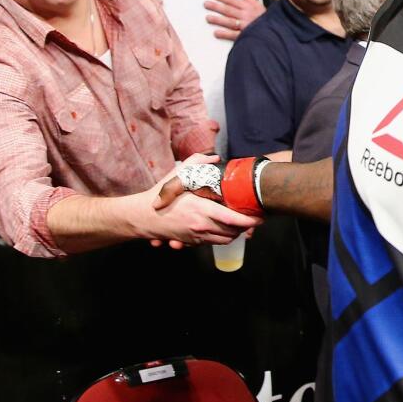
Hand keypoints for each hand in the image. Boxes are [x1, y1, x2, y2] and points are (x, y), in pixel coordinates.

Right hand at [145, 156, 259, 249]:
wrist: (143, 217)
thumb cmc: (161, 196)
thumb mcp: (178, 175)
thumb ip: (197, 163)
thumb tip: (215, 158)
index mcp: (201, 209)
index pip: (232, 219)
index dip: (249, 221)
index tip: (259, 217)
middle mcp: (201, 226)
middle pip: (233, 232)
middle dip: (246, 227)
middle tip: (254, 218)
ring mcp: (197, 236)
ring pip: (225, 240)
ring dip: (236, 233)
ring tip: (243, 224)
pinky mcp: (193, 242)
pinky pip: (214, 243)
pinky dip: (224, 237)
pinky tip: (226, 228)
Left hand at [205, 0, 264, 40]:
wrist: (274, 32)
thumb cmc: (266, 19)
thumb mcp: (259, 5)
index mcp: (248, 7)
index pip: (233, 1)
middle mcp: (246, 15)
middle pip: (228, 10)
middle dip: (216, 6)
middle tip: (206, 4)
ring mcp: (245, 25)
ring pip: (229, 21)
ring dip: (218, 19)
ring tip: (208, 18)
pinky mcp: (245, 36)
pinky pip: (234, 35)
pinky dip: (225, 34)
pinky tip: (216, 33)